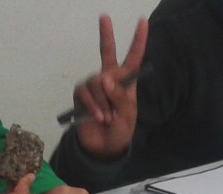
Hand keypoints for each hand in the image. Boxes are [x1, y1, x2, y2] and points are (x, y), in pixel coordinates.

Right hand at [72, 15, 147, 159]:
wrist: (103, 147)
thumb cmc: (120, 130)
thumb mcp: (127, 114)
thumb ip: (119, 96)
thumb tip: (105, 79)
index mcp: (126, 82)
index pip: (133, 58)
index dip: (138, 40)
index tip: (142, 22)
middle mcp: (109, 79)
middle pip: (106, 52)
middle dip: (106, 34)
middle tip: (104, 16)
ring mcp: (94, 86)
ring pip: (96, 82)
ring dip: (103, 102)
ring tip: (107, 118)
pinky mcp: (80, 95)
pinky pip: (85, 93)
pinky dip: (93, 106)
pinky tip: (98, 117)